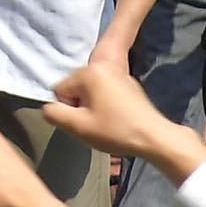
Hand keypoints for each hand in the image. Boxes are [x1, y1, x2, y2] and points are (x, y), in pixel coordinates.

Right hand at [44, 57, 194, 166]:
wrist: (156, 139)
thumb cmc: (116, 131)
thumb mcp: (77, 127)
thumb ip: (53, 114)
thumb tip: (49, 108)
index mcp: (89, 72)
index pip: (60, 89)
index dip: (68, 109)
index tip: (85, 121)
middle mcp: (104, 67)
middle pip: (75, 88)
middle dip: (81, 106)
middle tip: (96, 123)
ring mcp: (120, 76)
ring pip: (90, 91)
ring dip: (94, 106)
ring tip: (108, 123)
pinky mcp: (131, 87)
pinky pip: (106, 93)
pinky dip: (107, 106)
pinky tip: (117, 121)